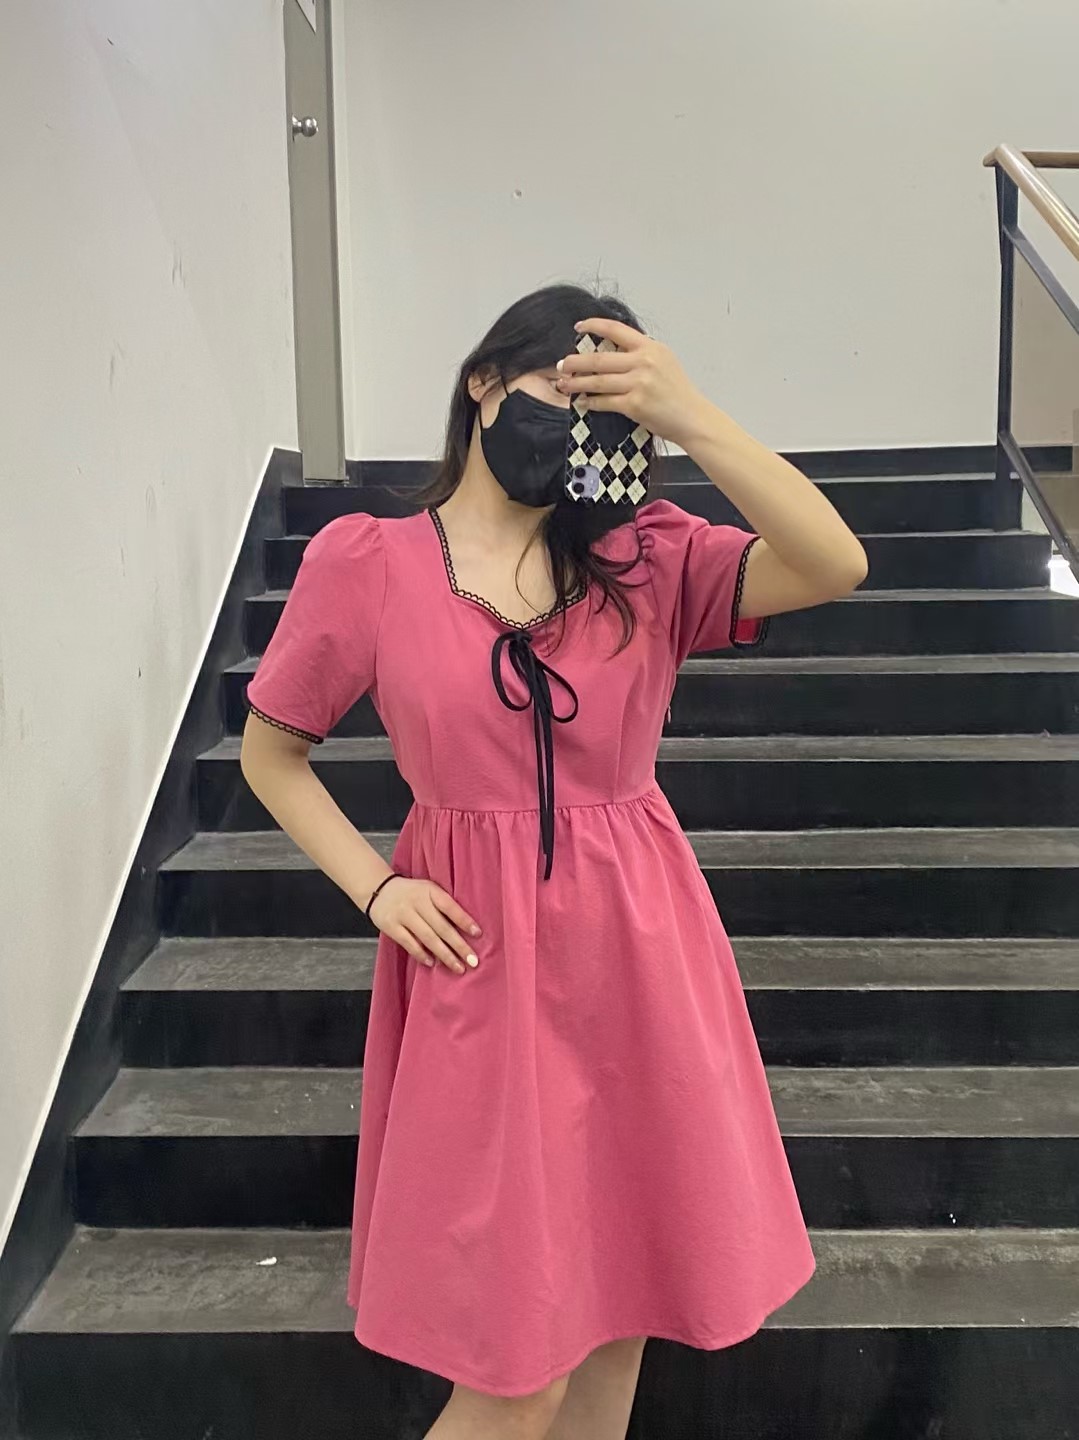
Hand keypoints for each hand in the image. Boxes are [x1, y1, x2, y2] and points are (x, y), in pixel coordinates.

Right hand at [366, 876, 481, 974]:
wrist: (378, 889)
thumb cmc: (411, 892)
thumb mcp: (428, 890)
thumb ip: (443, 904)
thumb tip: (466, 929)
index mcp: (430, 890)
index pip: (450, 906)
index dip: (464, 920)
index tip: (478, 934)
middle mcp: (417, 902)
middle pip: (441, 927)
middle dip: (459, 945)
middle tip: (473, 960)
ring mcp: (403, 914)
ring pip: (427, 938)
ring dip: (444, 955)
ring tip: (458, 967)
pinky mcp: (391, 926)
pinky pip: (409, 943)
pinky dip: (421, 954)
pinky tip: (433, 963)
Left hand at [555, 316, 711, 447]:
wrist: (692, 417)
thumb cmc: (678, 392)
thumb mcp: (664, 361)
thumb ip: (641, 353)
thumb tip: (614, 351)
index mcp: (650, 347)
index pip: (615, 329)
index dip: (593, 326)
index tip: (579, 328)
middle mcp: (643, 362)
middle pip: (599, 358)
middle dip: (575, 362)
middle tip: (562, 365)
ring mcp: (638, 383)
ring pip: (597, 381)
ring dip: (576, 383)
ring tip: (564, 385)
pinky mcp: (634, 404)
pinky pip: (604, 402)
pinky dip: (591, 402)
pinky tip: (583, 402)